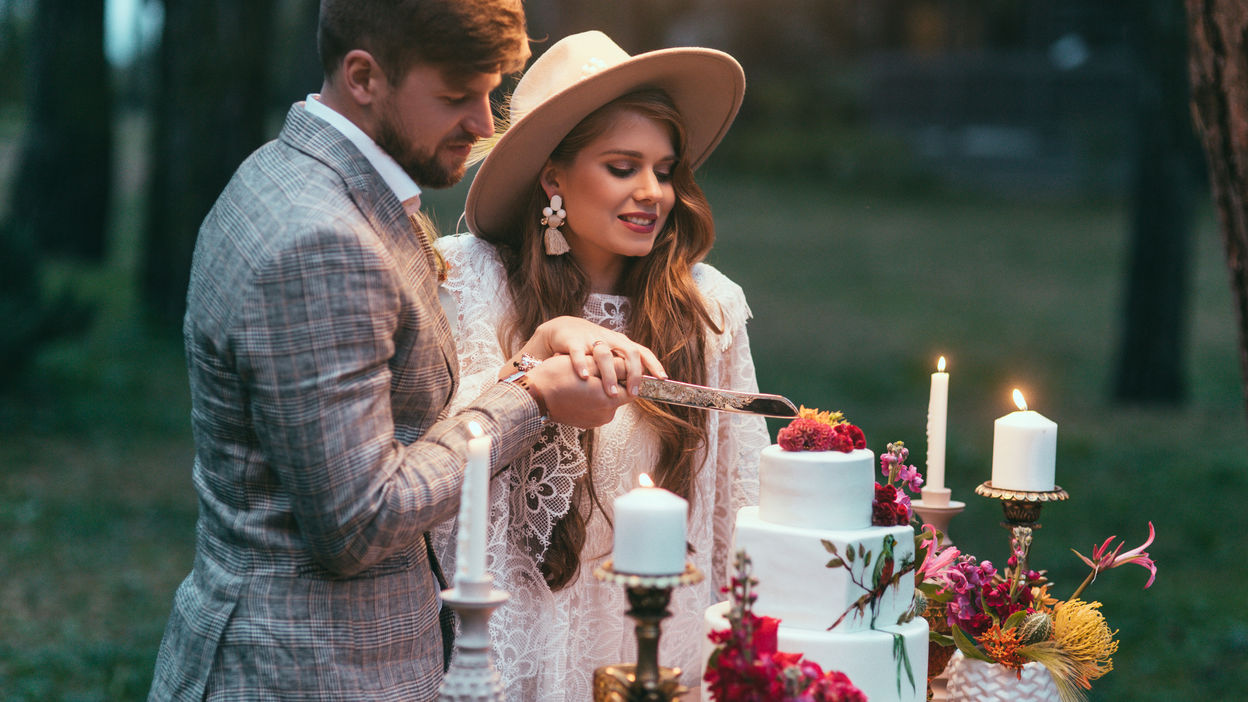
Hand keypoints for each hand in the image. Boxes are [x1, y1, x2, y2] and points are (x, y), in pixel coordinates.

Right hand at [514, 316, 665, 397]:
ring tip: (610, 392)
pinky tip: (584, 378)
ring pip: (604, 354)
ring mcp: (591, 339)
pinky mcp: (572, 341)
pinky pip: (578, 353)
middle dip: (633, 373)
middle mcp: (609, 339)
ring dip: (609, 374)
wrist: (563, 330)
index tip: (663, 378)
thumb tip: (640, 386)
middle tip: (633, 392)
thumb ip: (624, 367)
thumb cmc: (591, 346)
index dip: (654, 364)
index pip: (642, 352)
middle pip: (629, 352)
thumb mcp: (611, 353)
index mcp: (620, 343)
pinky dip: (581, 365)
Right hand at [523, 354, 631, 428]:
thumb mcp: (590, 364)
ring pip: (605, 400)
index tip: (615, 364)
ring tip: (584, 377)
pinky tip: (577, 388)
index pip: (630, 387)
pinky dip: (589, 397)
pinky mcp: (583, 423)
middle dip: (610, 380)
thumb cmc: (559, 376)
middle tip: (595, 368)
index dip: (625, 374)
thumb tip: (631, 365)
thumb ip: (615, 365)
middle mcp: (606, 415)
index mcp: (611, 401)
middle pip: (618, 394)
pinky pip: (593, 407)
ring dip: (599, 388)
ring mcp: (594, 421)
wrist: (534, 396)